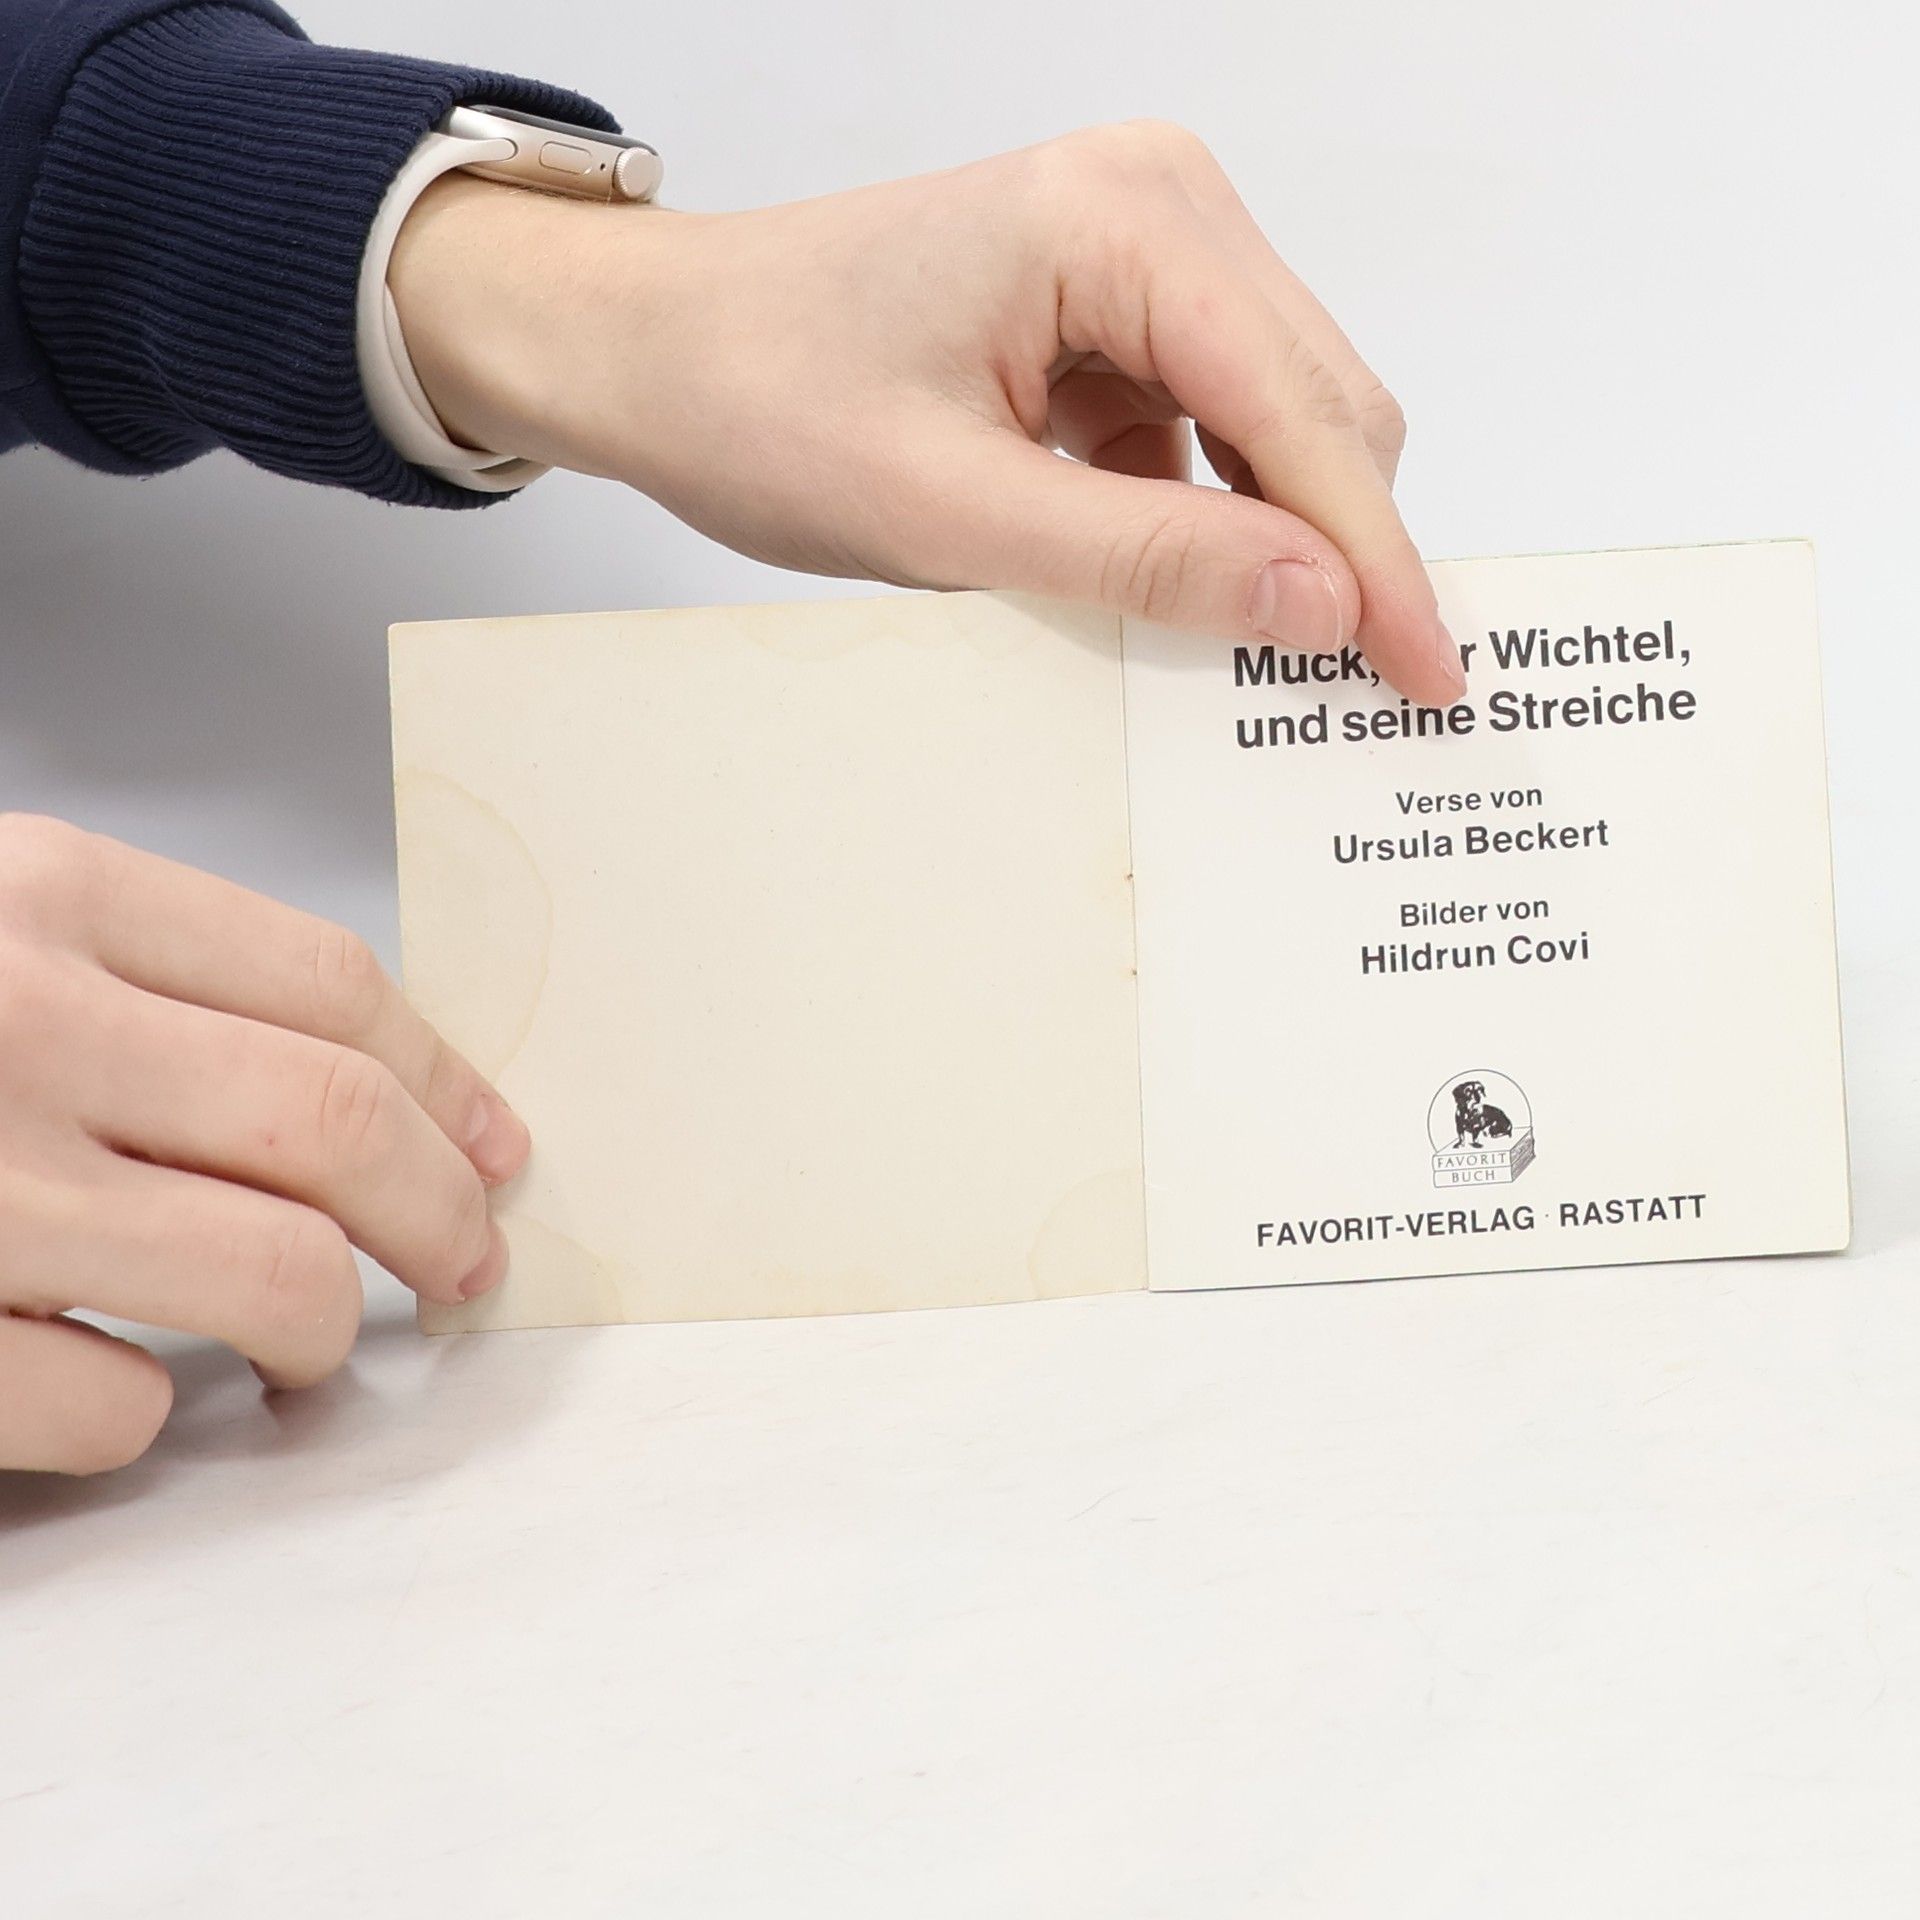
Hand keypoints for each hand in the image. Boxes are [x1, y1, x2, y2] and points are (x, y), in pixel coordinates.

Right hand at [0, 816, 527, 1473]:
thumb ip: (145, 981)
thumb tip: (372, 1093)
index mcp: (47, 898)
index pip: (328, 986)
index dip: (443, 1080)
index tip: (492, 1147)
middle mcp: (21, 1026)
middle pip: (338, 1123)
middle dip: (439, 1211)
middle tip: (466, 1261)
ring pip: (273, 1275)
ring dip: (324, 1327)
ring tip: (305, 1341)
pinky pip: (115, 1408)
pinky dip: (144, 1415)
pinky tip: (122, 1383)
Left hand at [391, 120, 1464, 703]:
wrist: (653, 348)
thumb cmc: (758, 395)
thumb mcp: (948, 512)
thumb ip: (1142, 560)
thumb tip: (1321, 606)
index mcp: (1125, 220)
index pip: (1307, 413)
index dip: (1376, 563)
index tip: (1429, 678)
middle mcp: (1162, 205)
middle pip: (1325, 406)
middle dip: (1341, 552)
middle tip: (1353, 698)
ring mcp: (1145, 249)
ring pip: (1283, 420)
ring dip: (1277, 539)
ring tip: (1257, 660)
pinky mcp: (1120, 307)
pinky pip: (1215, 424)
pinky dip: (1213, 516)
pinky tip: (1177, 590)